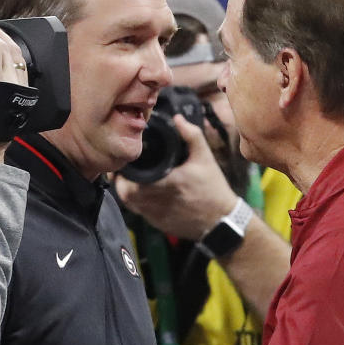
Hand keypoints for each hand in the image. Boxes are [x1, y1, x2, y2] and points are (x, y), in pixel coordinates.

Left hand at [116, 115, 238, 240]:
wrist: (222, 220)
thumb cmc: (213, 188)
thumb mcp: (206, 158)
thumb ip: (192, 136)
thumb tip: (177, 119)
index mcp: (171, 183)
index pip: (134, 181)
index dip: (124, 173)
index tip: (125, 163)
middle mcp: (161, 201)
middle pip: (127, 194)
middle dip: (121, 182)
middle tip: (124, 171)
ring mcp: (158, 216)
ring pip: (131, 205)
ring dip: (127, 193)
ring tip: (129, 181)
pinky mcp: (160, 225)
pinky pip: (140, 214)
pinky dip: (137, 204)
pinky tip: (141, 194)